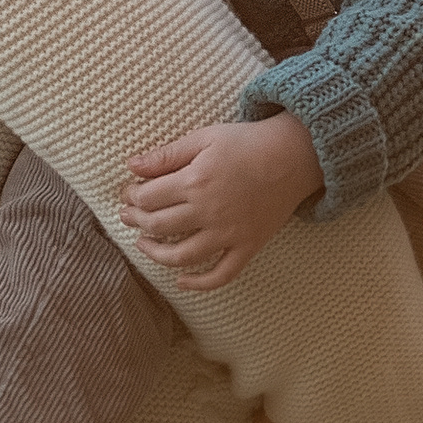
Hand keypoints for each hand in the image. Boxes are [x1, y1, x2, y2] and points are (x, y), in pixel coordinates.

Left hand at [120, 113, 324, 291]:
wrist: (294, 156)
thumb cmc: (247, 142)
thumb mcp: (204, 138)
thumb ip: (167, 154)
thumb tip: (132, 165)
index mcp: (195, 181)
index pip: (148, 198)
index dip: (132, 197)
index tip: (129, 194)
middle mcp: (209, 211)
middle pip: (159, 226)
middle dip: (137, 222)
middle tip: (128, 217)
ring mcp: (229, 233)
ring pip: (183, 257)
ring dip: (156, 254)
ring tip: (144, 244)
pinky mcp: (248, 246)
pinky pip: (222, 274)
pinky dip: (200, 284)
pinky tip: (182, 282)